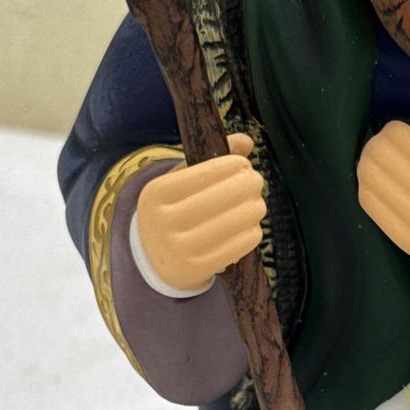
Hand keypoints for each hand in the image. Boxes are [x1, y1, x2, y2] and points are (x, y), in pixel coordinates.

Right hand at [135, 132, 264, 292]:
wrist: (153, 259)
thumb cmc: (173, 211)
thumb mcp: (179, 183)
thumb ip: (210, 160)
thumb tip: (246, 141)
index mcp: (156, 193)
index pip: (204, 172)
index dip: (231, 166)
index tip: (244, 164)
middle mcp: (163, 221)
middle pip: (224, 195)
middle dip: (248, 185)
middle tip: (256, 182)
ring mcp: (179, 248)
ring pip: (236, 220)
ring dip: (253, 209)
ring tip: (255, 205)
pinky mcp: (196, 268)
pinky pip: (238, 245)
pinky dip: (251, 233)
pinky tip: (251, 226)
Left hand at [356, 109, 409, 290]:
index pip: (399, 138)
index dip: (393, 129)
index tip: (399, 131)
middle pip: (378, 155)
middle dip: (376, 143)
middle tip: (384, 145)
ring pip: (369, 179)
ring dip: (367, 163)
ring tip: (377, 161)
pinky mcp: (403, 240)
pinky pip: (370, 205)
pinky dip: (367, 187)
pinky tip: (376, 182)